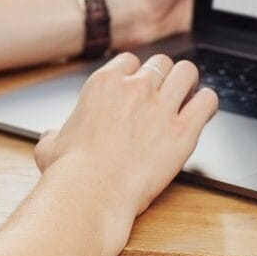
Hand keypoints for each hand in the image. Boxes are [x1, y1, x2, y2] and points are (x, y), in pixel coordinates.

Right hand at [34, 52, 217, 231]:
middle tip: (162, 96)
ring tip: (187, 96)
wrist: (91, 194)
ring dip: (187, 83)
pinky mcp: (183, 131)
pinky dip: (207, 104)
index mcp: (104, 83)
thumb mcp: (49, 146)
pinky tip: (202, 111)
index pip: (130, 60)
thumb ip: (52, 135)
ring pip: (187, 72)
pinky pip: (207, 101)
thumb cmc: (70, 173)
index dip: (135, 74)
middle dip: (162, 77)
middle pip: (161, 62)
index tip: (136, 88)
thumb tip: (49, 138)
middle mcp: (136, 87)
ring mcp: (161, 106)